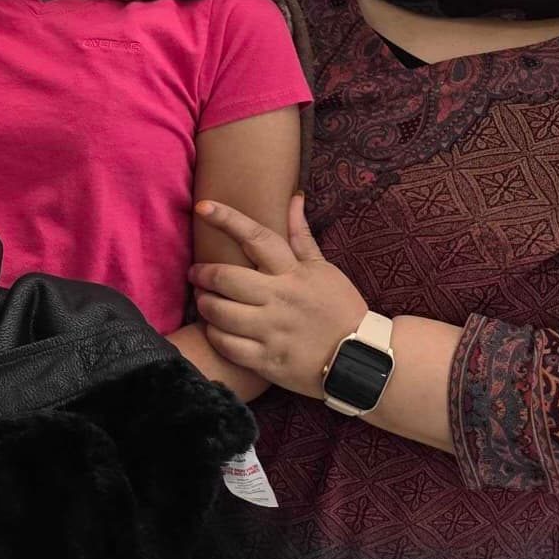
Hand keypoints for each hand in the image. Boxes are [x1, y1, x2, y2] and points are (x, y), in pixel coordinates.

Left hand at [190, 195, 365, 397]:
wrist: (361, 359)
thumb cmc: (339, 308)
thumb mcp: (324, 269)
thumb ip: (302, 236)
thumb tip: (293, 198)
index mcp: (294, 273)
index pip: (257, 237)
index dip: (227, 219)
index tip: (203, 207)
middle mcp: (281, 299)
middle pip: (227, 278)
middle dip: (203, 274)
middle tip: (197, 274)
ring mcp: (274, 331)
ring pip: (221, 314)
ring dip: (205, 305)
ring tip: (205, 302)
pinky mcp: (268, 360)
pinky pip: (227, 346)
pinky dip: (215, 335)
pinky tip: (217, 329)